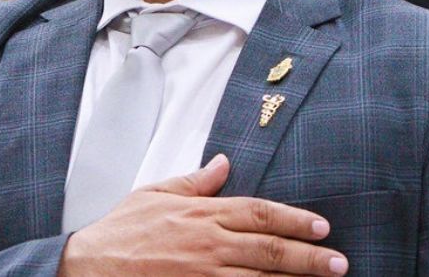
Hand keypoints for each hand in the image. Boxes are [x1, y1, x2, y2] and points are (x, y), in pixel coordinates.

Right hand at [59, 154, 348, 275]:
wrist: (89, 266)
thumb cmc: (121, 230)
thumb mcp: (156, 193)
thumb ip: (195, 181)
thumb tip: (223, 163)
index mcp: (202, 214)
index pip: (259, 213)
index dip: (294, 220)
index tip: (322, 227)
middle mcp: (208, 243)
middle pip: (268, 248)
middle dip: (309, 256)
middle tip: (339, 262)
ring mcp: (202, 273)